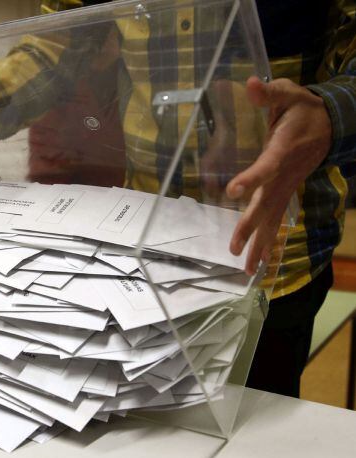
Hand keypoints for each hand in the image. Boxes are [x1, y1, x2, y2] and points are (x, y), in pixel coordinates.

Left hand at [227, 76, 331, 274]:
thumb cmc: (303, 108)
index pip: (266, 166)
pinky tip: (259, 262)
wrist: (332, 123)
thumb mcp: (288, 93)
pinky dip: (268, 241)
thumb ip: (269, 92)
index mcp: (282, 150)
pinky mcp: (285, 192)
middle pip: (267, 204)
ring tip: (247, 269)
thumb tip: (252, 82)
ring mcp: (286, 186)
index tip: (232, 190)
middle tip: (236, 251)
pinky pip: (276, 219)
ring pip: (272, 218)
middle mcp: (284, 174)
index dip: (250, 178)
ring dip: (259, 244)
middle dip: (251, 227)